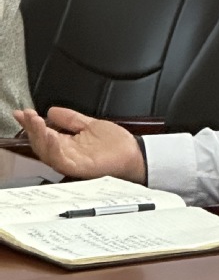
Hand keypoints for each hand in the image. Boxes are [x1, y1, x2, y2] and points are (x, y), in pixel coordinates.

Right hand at [12, 107, 146, 183]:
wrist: (134, 154)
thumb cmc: (116, 145)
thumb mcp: (90, 125)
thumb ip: (71, 119)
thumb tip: (51, 111)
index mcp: (67, 144)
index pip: (44, 134)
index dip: (32, 124)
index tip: (23, 112)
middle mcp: (67, 154)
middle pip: (41, 144)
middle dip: (31, 129)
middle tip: (27, 115)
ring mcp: (73, 162)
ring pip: (47, 152)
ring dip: (39, 136)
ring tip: (34, 122)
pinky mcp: (80, 168)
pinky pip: (61, 161)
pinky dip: (53, 149)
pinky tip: (50, 137)